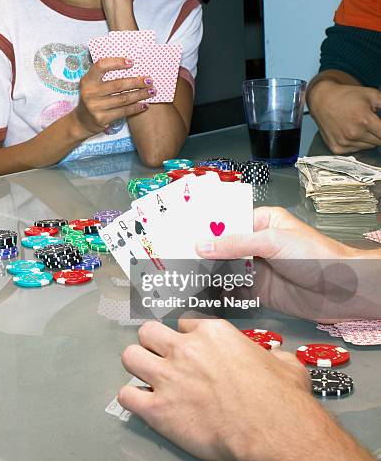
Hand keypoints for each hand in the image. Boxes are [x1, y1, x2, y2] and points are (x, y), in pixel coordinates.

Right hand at [74, 58, 153, 135]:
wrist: (82, 121)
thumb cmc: (93, 98)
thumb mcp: (92, 85)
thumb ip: (105, 76)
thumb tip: (130, 64)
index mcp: (87, 80)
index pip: (101, 66)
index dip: (117, 62)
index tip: (132, 62)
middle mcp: (90, 93)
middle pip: (118, 84)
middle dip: (136, 82)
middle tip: (149, 80)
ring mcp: (95, 107)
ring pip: (123, 98)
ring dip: (140, 94)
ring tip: (151, 91)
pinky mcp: (102, 118)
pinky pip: (123, 111)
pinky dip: (136, 107)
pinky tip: (145, 105)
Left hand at [118, 320, 316, 459]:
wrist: (274, 433)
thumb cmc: (282, 402)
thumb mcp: (286, 365)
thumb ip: (274, 355)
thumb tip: (278, 357)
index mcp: (213, 334)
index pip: (184, 323)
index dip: (185, 337)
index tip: (188, 347)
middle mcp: (186, 350)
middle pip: (148, 332)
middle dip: (152, 343)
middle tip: (159, 356)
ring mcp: (169, 377)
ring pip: (130, 356)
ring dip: (136, 365)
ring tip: (145, 375)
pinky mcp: (158, 409)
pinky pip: (127, 395)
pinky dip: (131, 399)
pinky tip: (141, 403)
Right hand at [195, 207, 380, 322]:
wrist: (345, 291)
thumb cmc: (316, 256)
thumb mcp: (272, 241)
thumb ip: (235, 244)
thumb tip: (201, 245)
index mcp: (260, 222)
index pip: (225, 223)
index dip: (203, 229)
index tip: (178, 235)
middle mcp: (255, 244)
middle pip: (220, 248)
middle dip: (200, 254)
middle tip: (173, 259)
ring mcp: (255, 269)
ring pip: (224, 271)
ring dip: (206, 275)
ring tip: (180, 278)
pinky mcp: (258, 292)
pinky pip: (232, 292)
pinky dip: (218, 294)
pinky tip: (200, 296)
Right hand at [309, 80, 380, 153]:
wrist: (323, 100)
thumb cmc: (347, 96)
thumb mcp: (373, 95)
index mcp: (364, 120)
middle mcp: (353, 134)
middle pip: (379, 141)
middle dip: (379, 133)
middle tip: (373, 123)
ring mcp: (344, 142)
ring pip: (369, 146)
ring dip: (369, 138)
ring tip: (361, 126)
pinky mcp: (337, 148)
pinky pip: (356, 150)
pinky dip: (358, 143)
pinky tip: (352, 132)